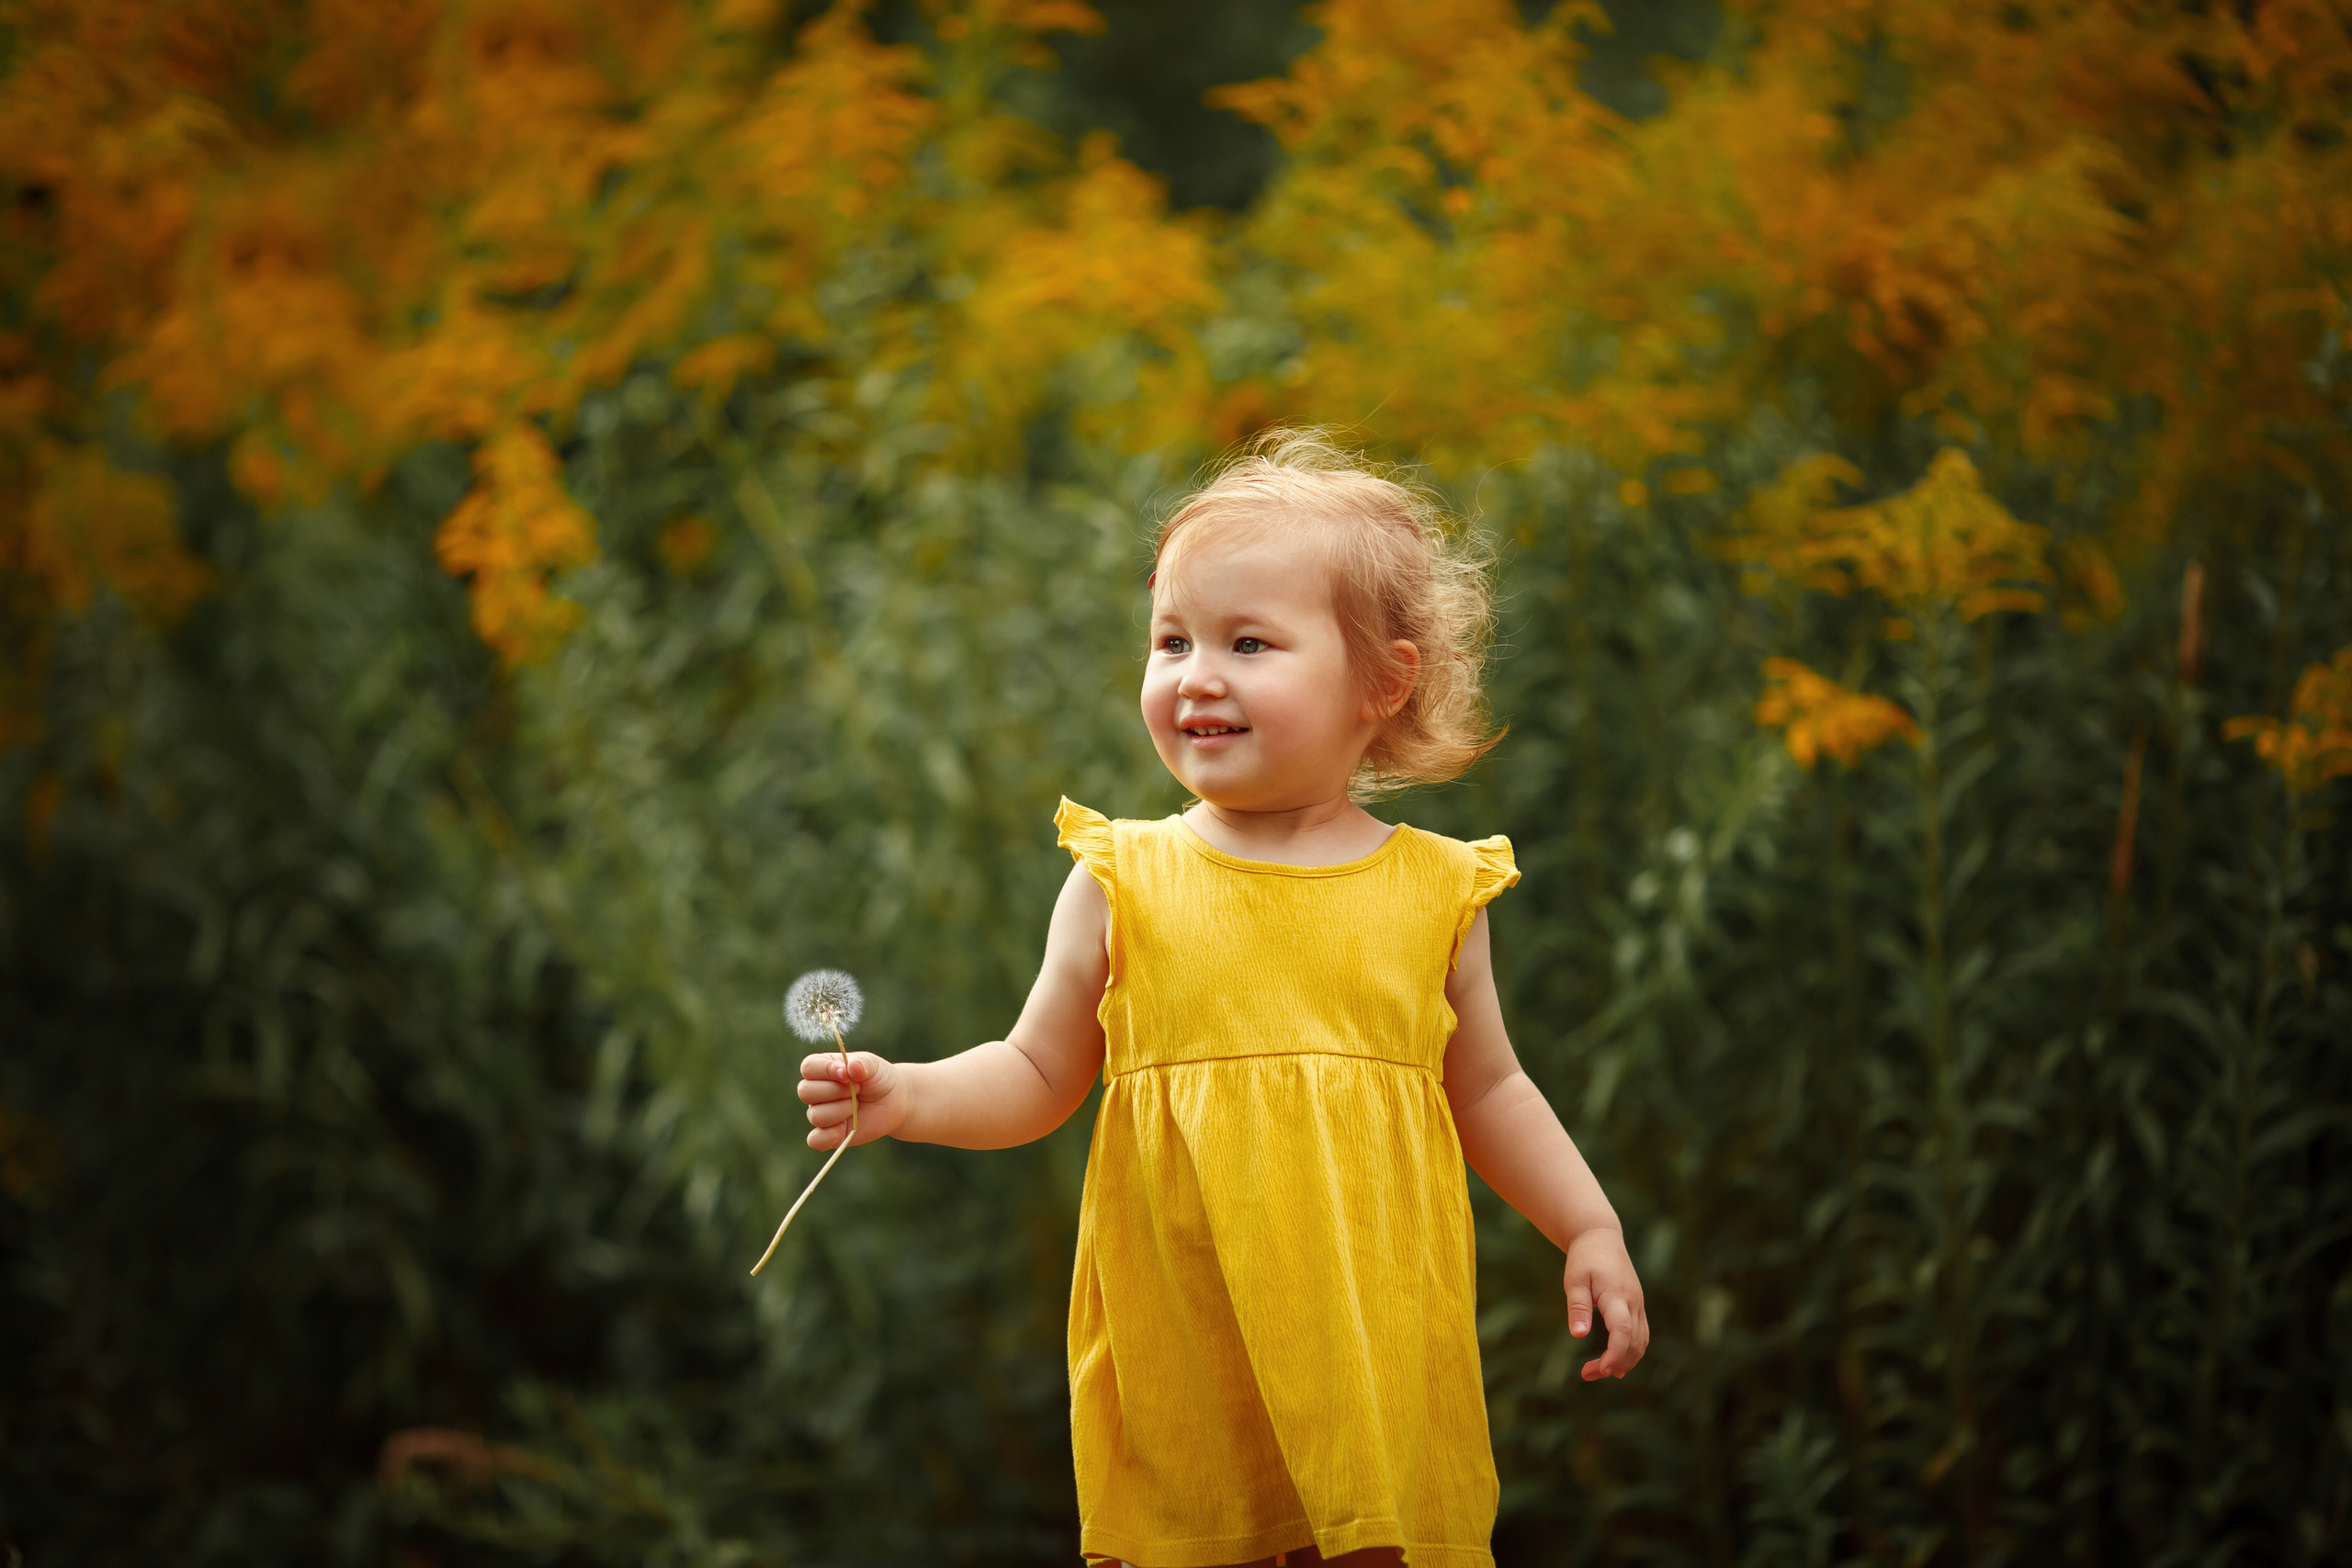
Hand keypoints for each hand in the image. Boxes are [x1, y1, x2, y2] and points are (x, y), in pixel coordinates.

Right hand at [797, 1051, 907, 1148]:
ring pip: (815, 1116)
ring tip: (856, 1106)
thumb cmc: (878, 1078)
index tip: (846, 1074)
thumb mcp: (874, 1065)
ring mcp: (821, 1113)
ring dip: (841, 1110)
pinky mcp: (829, 1135)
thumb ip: (863, 1063)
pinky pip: (815, 1140)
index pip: (808, 1067)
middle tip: (857, 1090)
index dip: (825, 1070)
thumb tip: (851, 1067)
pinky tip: (844, 1128)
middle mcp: (816, 1092)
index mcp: (821, 1069)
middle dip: (835, 1091)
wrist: (893, 1100)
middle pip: (806, 1092)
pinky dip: (829, 1135)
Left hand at [1564, 1227, 1648, 1380]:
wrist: (1601, 1237)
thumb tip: (1578, 1336)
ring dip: (1624, 1361)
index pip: (1623, 1330)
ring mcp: (1638, 1304)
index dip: (1615, 1354)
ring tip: (1597, 1372)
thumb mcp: (1574, 1280)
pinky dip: (1631, 1352)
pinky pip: (1641, 1335)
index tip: (1602, 1371)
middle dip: (1614, 1363)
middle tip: (1586, 1374)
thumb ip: (1578, 1307)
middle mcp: (1633, 1302)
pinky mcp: (1637, 1306)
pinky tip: (1617, 1365)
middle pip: (1633, 1342)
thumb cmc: (1584, 1258)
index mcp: (1617, 1295)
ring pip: (1641, 1341)